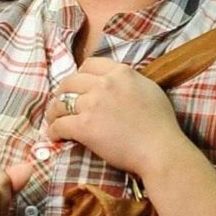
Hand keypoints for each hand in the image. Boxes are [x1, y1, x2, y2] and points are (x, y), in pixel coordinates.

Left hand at [45, 58, 182, 176]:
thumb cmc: (160, 125)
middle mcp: (105, 84)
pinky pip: (59, 125)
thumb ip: (129, 81)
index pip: (89, 64)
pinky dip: (54, 131)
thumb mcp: (149, 89)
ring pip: (61, 103)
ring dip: (55, 112)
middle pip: (70, 82)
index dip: (79, 75)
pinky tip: (56, 136)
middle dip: (62, 93)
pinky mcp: (84, 126)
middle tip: (61, 104)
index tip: (77, 85)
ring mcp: (93, 104)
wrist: (161, 150)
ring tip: (55, 120)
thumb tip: (116, 80)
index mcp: (121, 73)